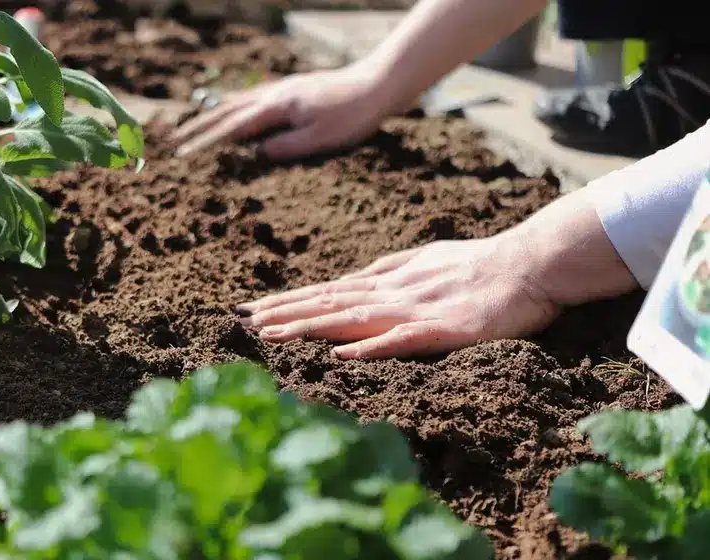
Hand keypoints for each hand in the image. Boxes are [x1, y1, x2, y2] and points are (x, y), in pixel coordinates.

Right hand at [172, 65, 387, 160]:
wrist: (378, 85)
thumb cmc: (353, 115)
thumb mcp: (320, 139)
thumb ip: (286, 146)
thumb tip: (257, 153)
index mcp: (278, 107)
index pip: (233, 128)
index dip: (207, 142)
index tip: (185, 155)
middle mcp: (276, 94)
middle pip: (228, 111)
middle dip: (200, 127)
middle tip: (177, 140)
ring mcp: (284, 89)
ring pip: (240, 102)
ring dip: (214, 115)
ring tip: (195, 126)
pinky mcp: (294, 89)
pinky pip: (255, 97)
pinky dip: (237, 105)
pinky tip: (236, 109)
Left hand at [235, 234, 560, 358]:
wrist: (531, 262)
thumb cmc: (479, 263)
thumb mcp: (424, 260)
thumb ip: (388, 270)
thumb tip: (352, 279)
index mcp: (388, 281)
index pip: (327, 292)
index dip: (288, 301)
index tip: (251, 309)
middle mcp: (393, 293)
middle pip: (329, 303)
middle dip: (283, 312)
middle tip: (240, 321)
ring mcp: (416, 309)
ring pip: (353, 318)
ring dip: (310, 326)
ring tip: (270, 334)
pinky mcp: (445, 329)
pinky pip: (403, 339)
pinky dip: (370, 346)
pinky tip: (341, 354)